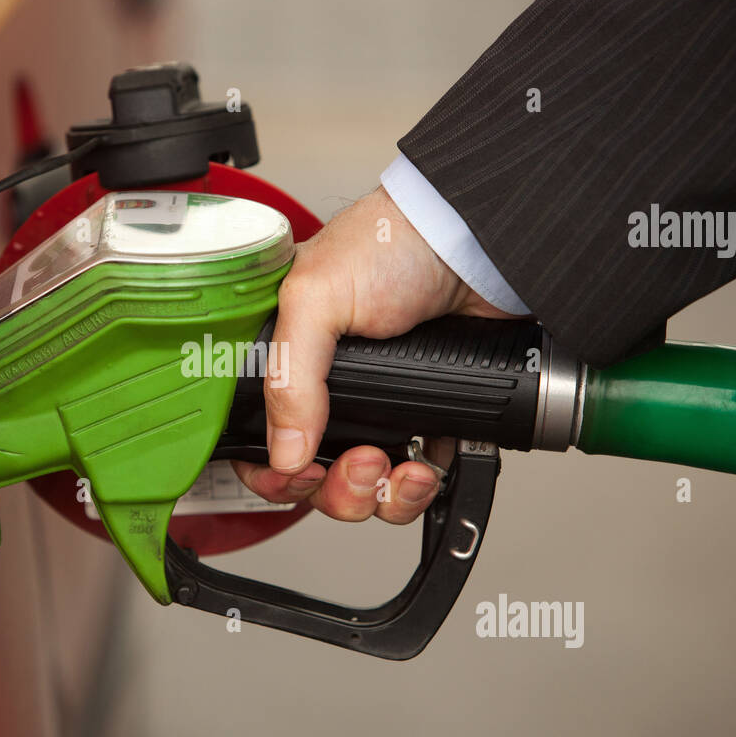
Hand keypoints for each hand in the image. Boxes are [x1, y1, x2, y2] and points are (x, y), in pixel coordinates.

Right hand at [232, 185, 520, 523]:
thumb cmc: (393, 243)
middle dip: (336, 487)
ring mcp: (379, 406)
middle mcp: (326, 387)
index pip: (257, 435)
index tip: (295, 477)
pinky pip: (411, 481)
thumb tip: (284, 453)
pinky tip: (426, 467)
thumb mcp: (316, 297)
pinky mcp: (426, 418)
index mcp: (286, 357)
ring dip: (378, 494)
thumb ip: (289, 377)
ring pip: (363, 488)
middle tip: (361, 465)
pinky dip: (417, 487)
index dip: (272, 471)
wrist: (478, 242)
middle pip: (311, 475)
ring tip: (398, 467)